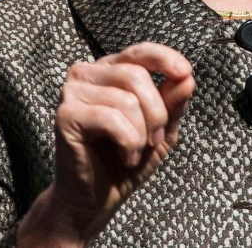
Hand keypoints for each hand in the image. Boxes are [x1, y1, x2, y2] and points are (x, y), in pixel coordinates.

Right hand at [18, 42, 194, 245]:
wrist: (95, 199)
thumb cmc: (123, 162)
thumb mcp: (160, 131)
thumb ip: (172, 104)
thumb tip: (186, 78)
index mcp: (108, 71)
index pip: (138, 52)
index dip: (164, 58)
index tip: (184, 72)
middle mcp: (86, 74)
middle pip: (136, 75)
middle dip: (156, 113)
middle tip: (154, 140)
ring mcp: (72, 92)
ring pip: (126, 99)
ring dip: (141, 133)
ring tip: (135, 152)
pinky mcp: (65, 115)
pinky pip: (111, 119)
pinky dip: (128, 142)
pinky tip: (125, 156)